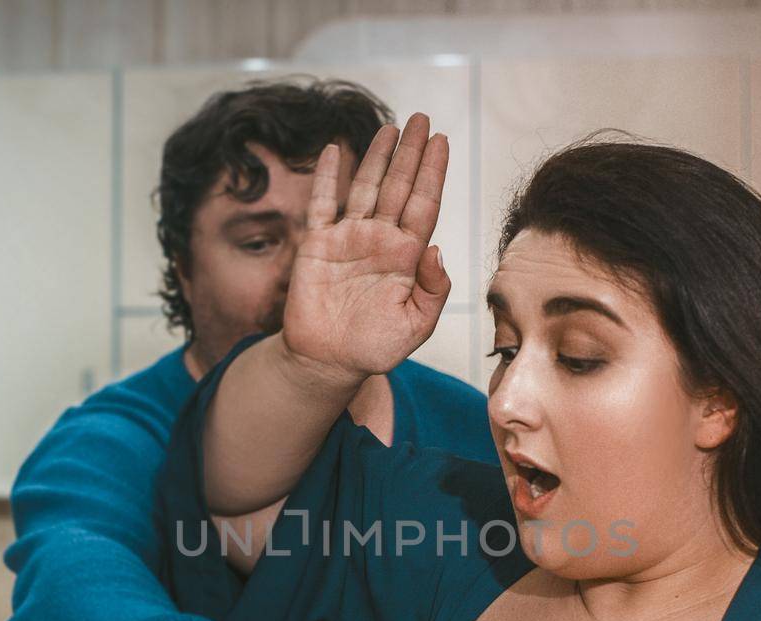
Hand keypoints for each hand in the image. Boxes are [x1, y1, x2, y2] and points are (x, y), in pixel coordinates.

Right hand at [281, 112, 451, 380]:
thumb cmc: (375, 348)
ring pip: (366, 187)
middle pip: (399, 186)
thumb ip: (433, 290)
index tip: (442, 141)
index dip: (433, 172)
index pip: (424, 204)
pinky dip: (326, 177)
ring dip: (377, 156)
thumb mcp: (416, 326)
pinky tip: (333, 151)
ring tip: (391, 127)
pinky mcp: (317, 245)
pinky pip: (322, 204)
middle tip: (421, 118)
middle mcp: (380, 240)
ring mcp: (349, 239)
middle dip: (411, 153)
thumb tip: (436, 248)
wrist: (329, 362)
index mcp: (407, 256)